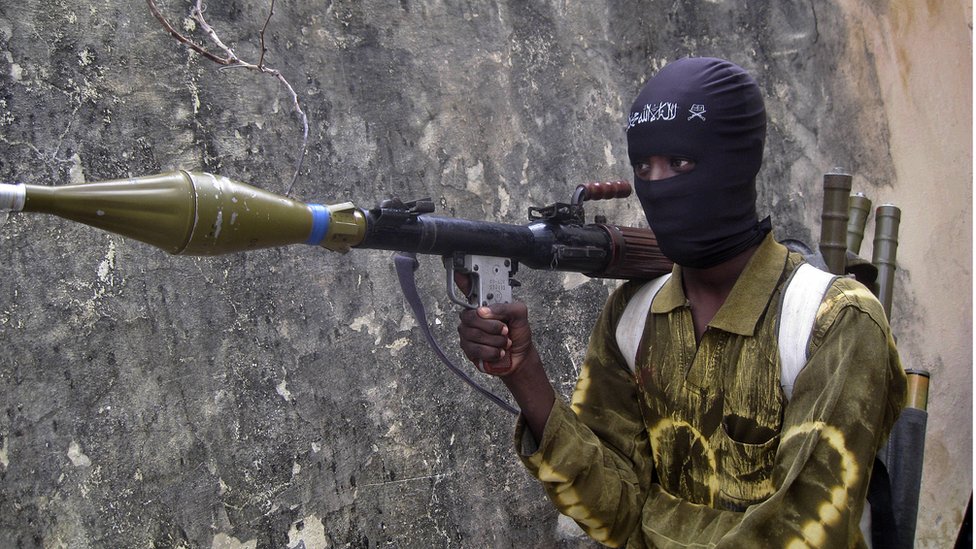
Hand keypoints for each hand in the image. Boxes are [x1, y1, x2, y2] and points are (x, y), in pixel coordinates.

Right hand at [454, 272, 553, 438]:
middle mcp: (473, 317)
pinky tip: (498, 351)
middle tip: (505, 329)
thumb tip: (485, 311)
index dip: (461, 281)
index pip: (468, 289)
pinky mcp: (468, 349)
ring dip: (495, 341)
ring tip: (504, 342)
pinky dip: (492, 352)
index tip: (459, 273)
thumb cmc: (518, 333)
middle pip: (471, 317)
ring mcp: (468, 333)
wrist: (520, 356)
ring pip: (474, 335)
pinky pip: (474, 349)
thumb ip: (507, 307)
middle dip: (492, 326)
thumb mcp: (520, 314)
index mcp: (484, 305)